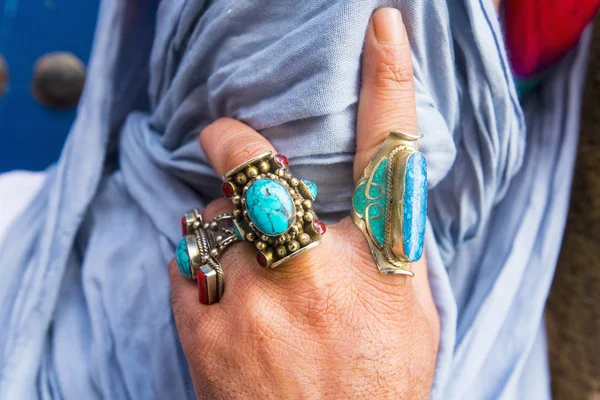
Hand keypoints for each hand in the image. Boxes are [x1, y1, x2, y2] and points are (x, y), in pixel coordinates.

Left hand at [169, 8, 438, 398]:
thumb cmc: (373, 384)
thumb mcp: (407, 313)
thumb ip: (384, 249)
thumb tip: (350, 194)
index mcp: (382, 269)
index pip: (391, 159)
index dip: (390, 84)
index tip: (383, 30)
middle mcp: (316, 278)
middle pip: (258, 177)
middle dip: (232, 146)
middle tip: (220, 134)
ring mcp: (253, 305)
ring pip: (209, 225)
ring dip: (221, 233)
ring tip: (248, 277)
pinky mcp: (202, 331)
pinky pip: (183, 269)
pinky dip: (199, 274)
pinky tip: (227, 310)